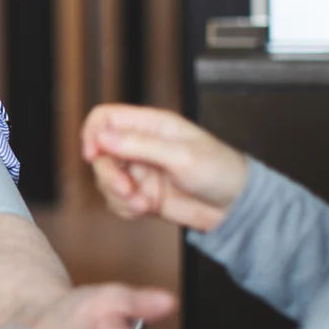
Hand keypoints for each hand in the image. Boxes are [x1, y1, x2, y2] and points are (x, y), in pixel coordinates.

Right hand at [81, 104, 248, 230]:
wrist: (236, 207)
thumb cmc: (219, 170)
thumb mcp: (180, 156)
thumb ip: (140, 145)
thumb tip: (103, 137)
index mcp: (151, 125)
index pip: (106, 118)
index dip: (92, 134)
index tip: (93, 155)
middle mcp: (141, 146)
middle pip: (101, 154)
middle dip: (108, 175)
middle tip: (126, 190)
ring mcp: (140, 172)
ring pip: (106, 180)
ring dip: (118, 196)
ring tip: (143, 204)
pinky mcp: (141, 195)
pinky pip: (117, 202)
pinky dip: (125, 209)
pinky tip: (145, 210)